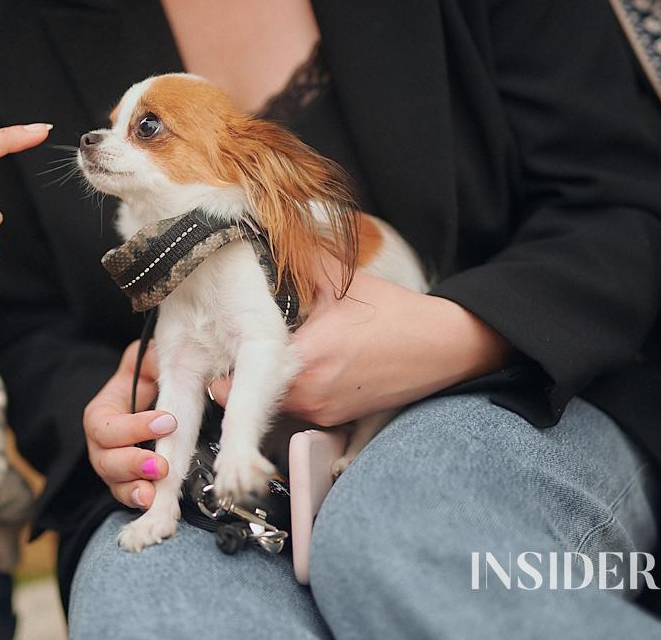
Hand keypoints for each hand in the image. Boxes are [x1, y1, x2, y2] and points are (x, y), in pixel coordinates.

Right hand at [82, 342, 177, 509]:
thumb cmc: (143, 378)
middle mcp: (102, 445)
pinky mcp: (130, 483)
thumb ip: (152, 359)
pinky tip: (153, 504)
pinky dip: (139, 502)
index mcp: (101, 414)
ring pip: (115, 483)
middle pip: (105, 460)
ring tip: (153, 494)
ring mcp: (114, 468)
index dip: (133, 427)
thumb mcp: (142, 361)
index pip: (106, 425)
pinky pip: (128, 497)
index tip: (167, 421)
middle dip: (132, 463)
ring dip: (135, 489)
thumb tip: (171, 359)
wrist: (147, 400)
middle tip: (161, 465)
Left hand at [210, 250, 510, 425]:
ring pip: (273, 402)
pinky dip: (292, 390)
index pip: (236, 379)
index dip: (222, 362)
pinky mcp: (336, 421)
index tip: (219, 344)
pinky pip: (297, 408)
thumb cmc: (392, 313)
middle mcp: (310, 395)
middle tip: (240, 343)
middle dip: (241, 370)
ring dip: (267, 381)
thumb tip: (257, 240)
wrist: (441, 347)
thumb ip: (296, 263)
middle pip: (250, 393)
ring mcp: (323, 413)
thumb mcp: (340, 280)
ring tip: (274, 351)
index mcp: (305, 359)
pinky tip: (303, 364)